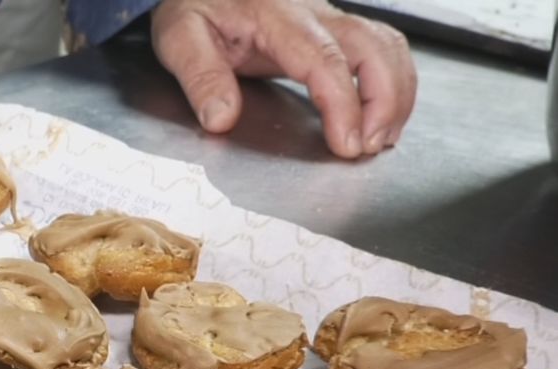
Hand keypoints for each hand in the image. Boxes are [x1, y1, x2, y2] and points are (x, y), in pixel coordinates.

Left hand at [151, 0, 415, 158]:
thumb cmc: (194, 7)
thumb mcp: (180, 39)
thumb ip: (201, 78)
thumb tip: (221, 119)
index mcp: (276, 17)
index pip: (323, 59)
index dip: (343, 103)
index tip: (347, 143)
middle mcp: (312, 13)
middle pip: (372, 46)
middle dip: (385, 99)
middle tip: (370, 147)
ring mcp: (328, 19)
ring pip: (385, 44)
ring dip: (395, 92)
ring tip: (380, 139)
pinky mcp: (332, 30)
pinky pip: (379, 47)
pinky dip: (393, 82)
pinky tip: (382, 116)